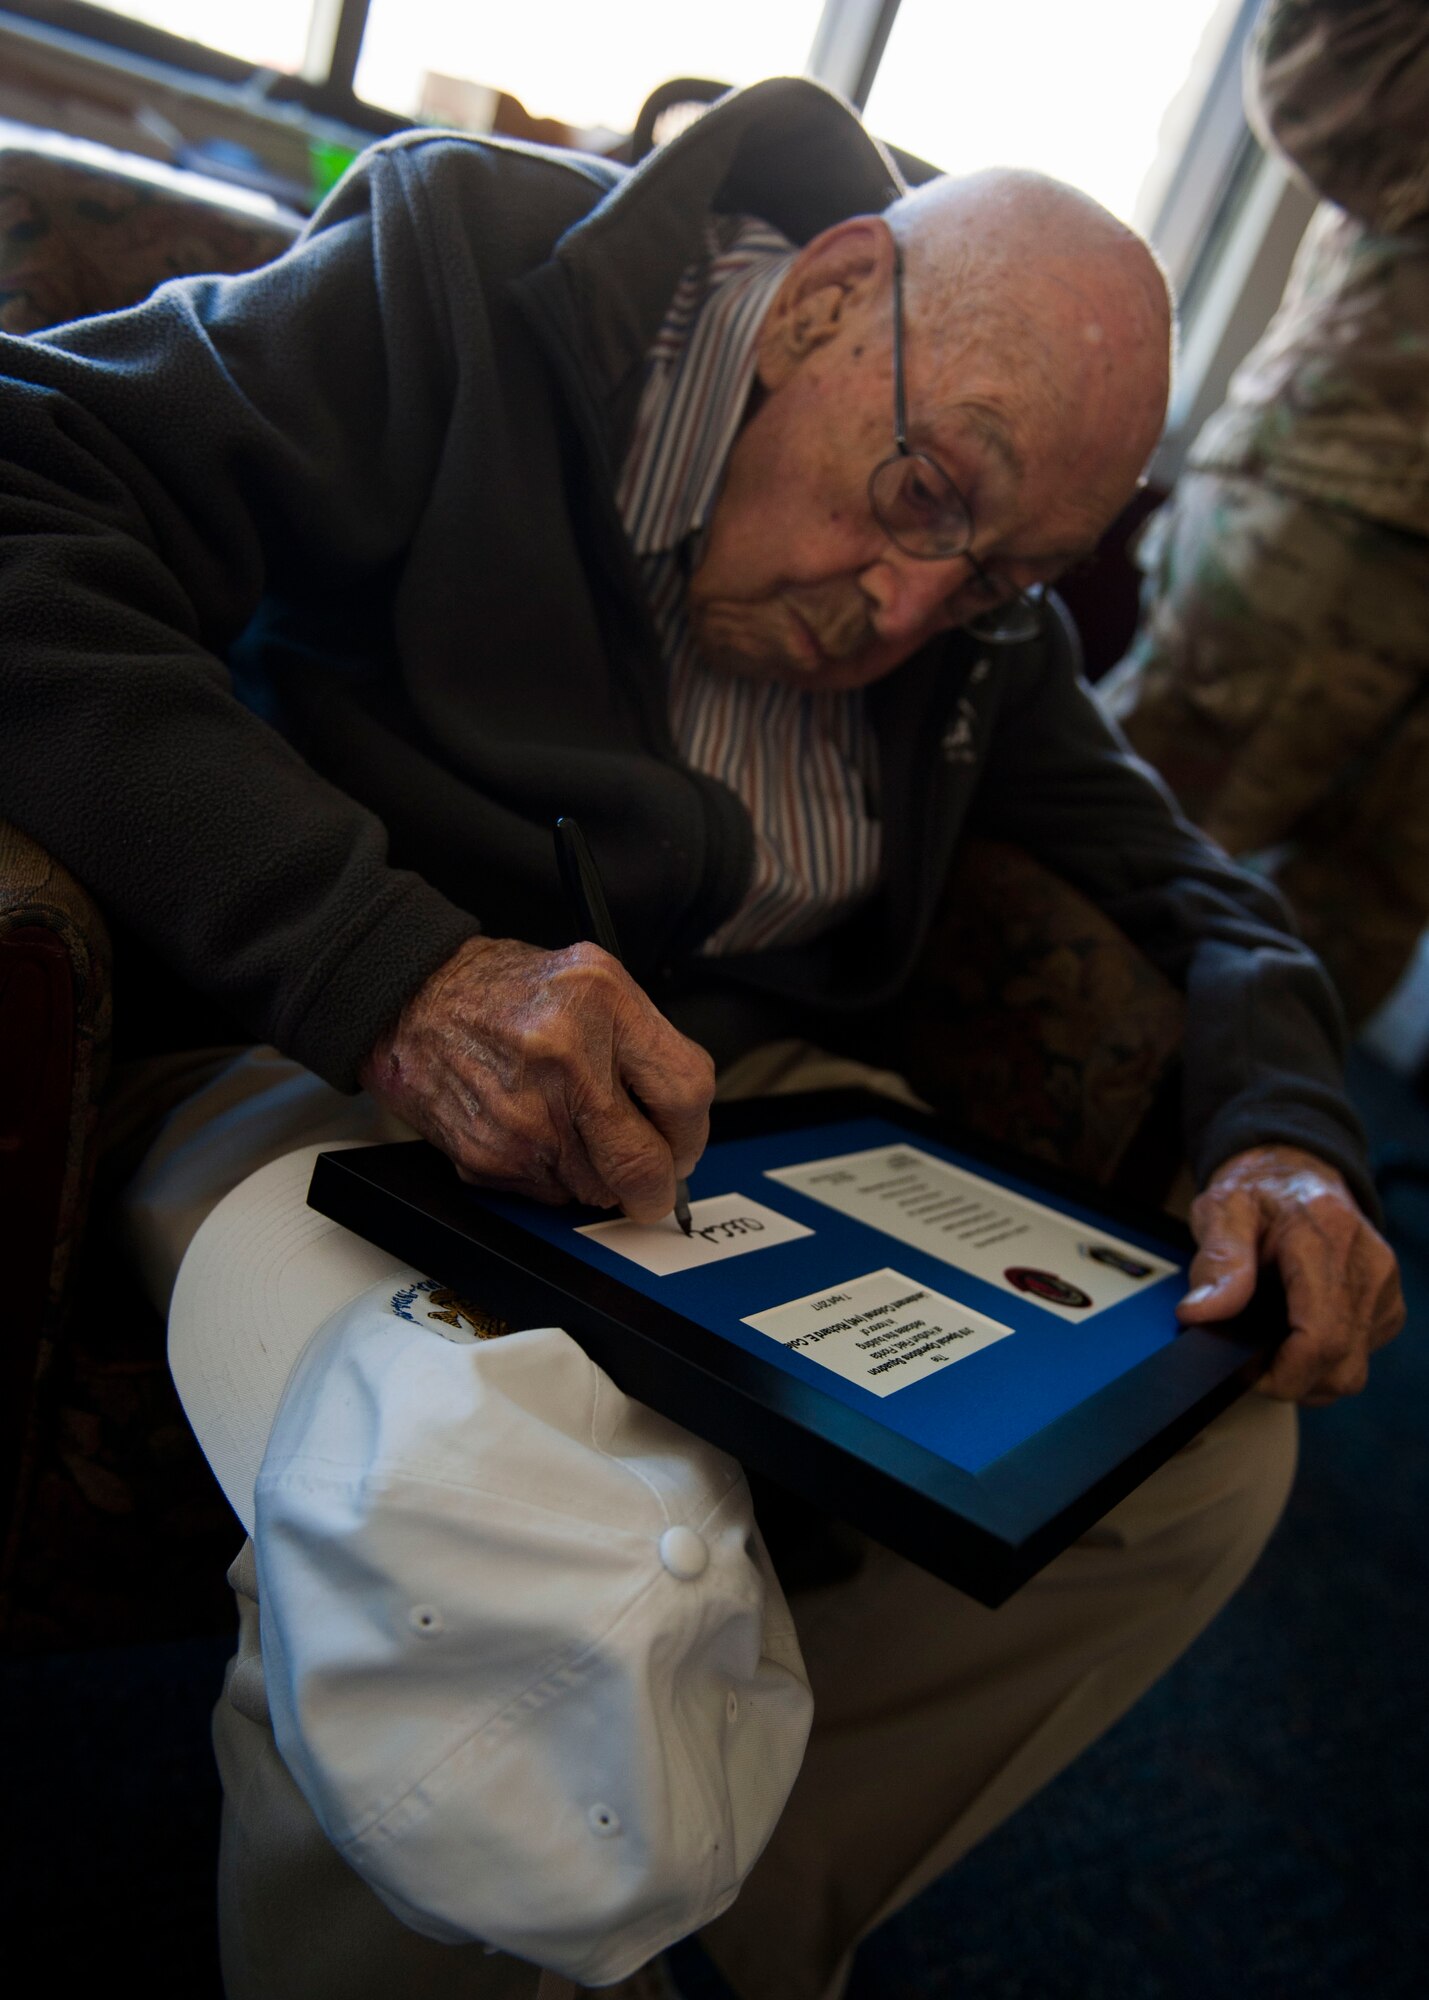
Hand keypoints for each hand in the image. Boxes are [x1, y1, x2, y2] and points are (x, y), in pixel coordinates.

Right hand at [358, 934, 714, 1220]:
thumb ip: (645, 1043)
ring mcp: (525, 1114)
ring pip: (599, 1189)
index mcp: (601, 1004)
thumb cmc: (501, 990)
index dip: (691, 1133)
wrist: (412, 1000)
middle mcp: (565, 1058)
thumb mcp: (591, 979)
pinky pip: (550, 1194)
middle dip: (655, 1184)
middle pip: (645, 1163)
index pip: (686, 1096)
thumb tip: (682, 1122)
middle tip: (650, 1179)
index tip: (682, 1143)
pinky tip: (532, 1131)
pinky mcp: (491, 1154)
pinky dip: (552, 1175)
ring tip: (569, 1128)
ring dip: (598, 1177)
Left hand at [1176, 1144, 1404, 1405]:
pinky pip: (1360, 1355)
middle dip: (1292, 1380)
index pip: (1321, 1337)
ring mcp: (1383, 1287)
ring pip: (1353, 1369)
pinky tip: (1297, 1334)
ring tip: (1272, 1345)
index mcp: (1327, 1238)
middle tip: (1252, 1362)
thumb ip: (1216, 1264)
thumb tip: (1200, 1314)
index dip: (1283, 1373)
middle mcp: (1369, 1265)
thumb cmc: (1259, 1191)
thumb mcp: (1222, 1212)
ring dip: (1310, 1374)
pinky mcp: (1386, 1305)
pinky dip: (1327, 1359)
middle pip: (1341, 1365)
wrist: (1294, 1172)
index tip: (1249, 1374)